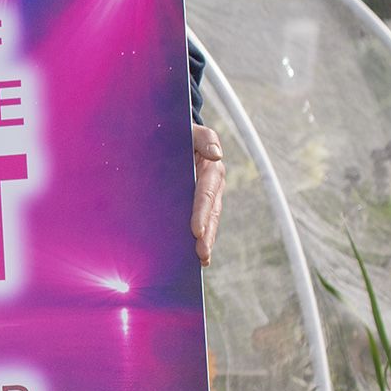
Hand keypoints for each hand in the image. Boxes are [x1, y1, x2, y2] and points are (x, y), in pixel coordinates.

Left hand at [191, 123, 225, 266]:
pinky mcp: (198, 202)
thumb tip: (216, 154)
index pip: (206, 194)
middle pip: (211, 213)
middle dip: (207, 234)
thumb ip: (204, 138)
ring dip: (207, 240)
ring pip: (209, 221)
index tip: (196, 231)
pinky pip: (201, 221)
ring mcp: (207, 196)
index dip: (201, 213)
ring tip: (201, 260)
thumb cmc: (181, 133)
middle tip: (201, 254)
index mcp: (211, 171)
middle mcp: (212, 186)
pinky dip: (200, 238)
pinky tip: (195, 256)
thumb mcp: (192, 131)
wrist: (174, 135)